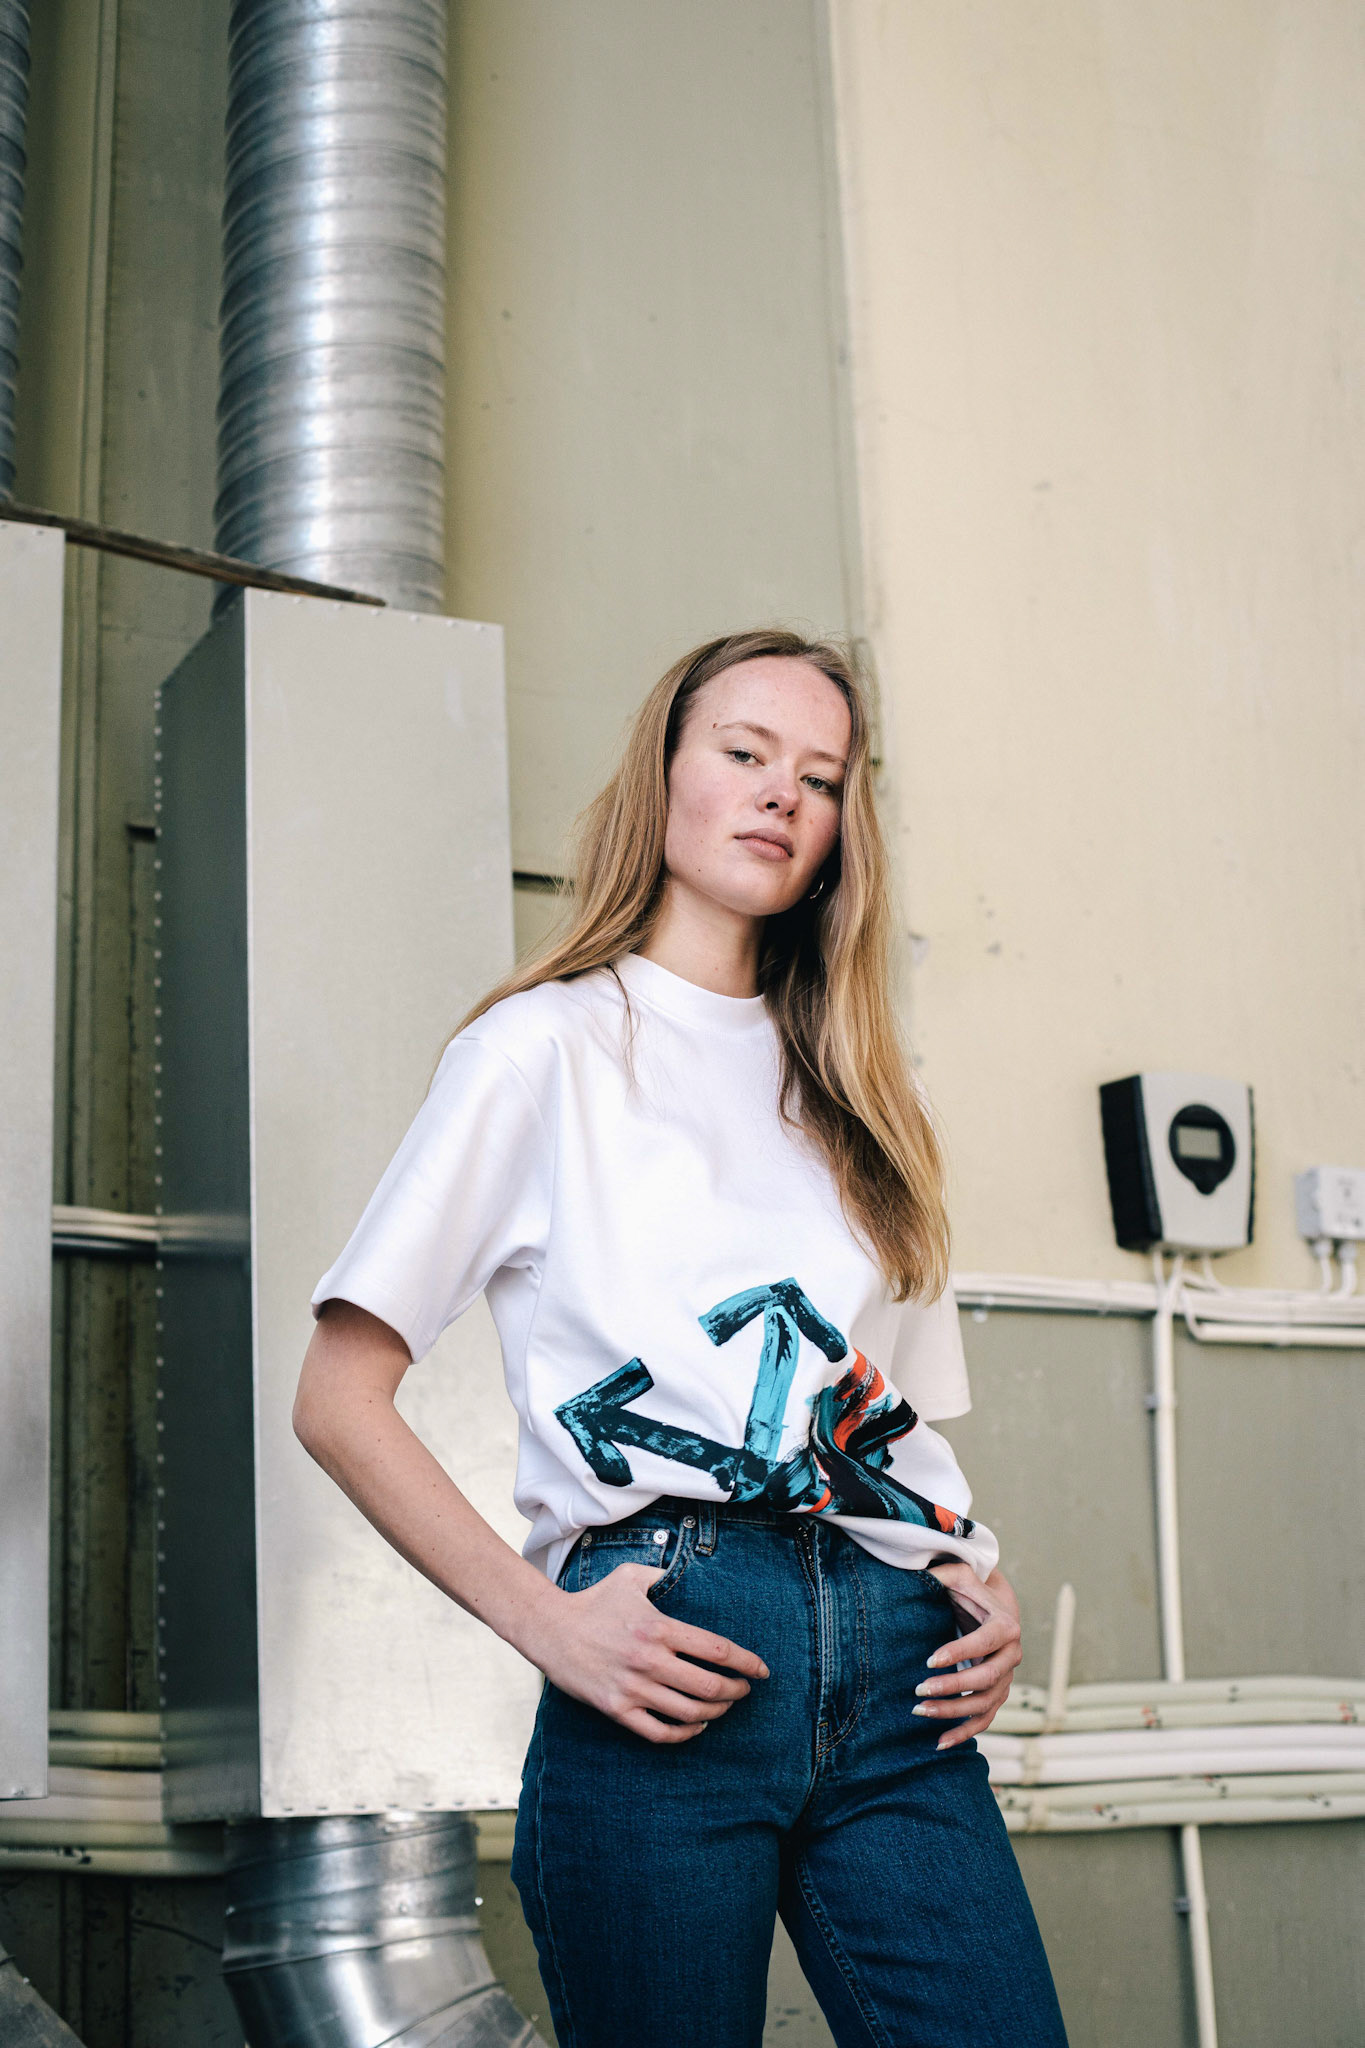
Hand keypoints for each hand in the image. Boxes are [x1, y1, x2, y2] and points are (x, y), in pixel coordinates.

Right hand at [524, 1562, 768, 1744]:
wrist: (551, 1629)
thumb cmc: (594, 1601)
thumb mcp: (631, 1577)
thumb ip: (663, 1574)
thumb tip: (690, 1570)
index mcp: (658, 1627)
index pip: (717, 1650)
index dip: (747, 1663)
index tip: (762, 1670)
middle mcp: (649, 1660)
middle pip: (709, 1686)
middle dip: (736, 1691)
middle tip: (745, 1690)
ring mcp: (633, 1688)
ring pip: (689, 1712)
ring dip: (715, 1711)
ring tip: (724, 1706)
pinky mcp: (617, 1709)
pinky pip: (659, 1733)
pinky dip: (685, 1734)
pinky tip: (696, 1725)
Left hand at [914, 1561, 1021, 1750]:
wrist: (989, 1609)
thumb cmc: (968, 1591)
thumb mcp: (959, 1576)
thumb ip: (942, 1573)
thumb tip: (920, 1577)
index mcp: (1006, 1626)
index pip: (984, 1643)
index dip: (959, 1652)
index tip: (929, 1661)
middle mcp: (1012, 1655)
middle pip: (986, 1678)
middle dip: (952, 1686)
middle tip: (919, 1689)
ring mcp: (1006, 1678)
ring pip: (984, 1703)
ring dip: (953, 1712)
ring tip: (920, 1711)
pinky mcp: (997, 1694)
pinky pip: (984, 1720)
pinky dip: (964, 1734)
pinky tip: (939, 1743)